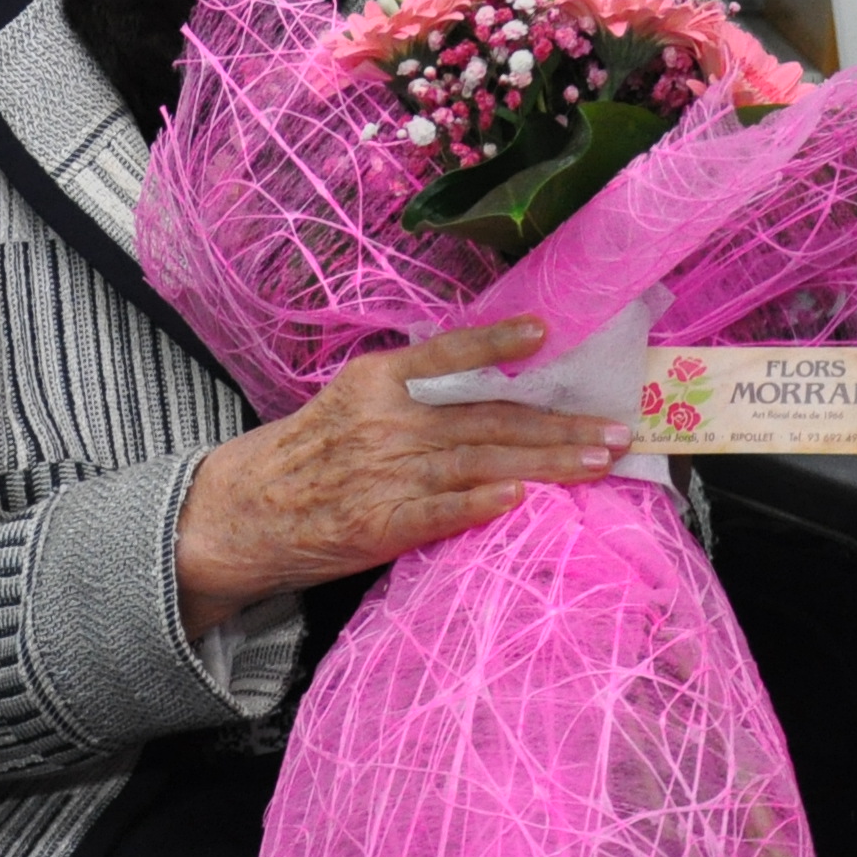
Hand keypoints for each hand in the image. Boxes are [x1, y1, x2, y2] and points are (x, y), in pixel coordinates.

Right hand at [173, 318, 627, 634]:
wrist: (241, 513)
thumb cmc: (308, 455)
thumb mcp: (352, 402)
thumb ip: (414, 391)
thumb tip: (492, 385)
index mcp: (378, 381)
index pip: (448, 355)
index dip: (498, 343)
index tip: (547, 332)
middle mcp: (386, 420)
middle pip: (487, 418)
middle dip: (559, 424)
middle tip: (615, 428)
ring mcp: (383, 473)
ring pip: (480, 461)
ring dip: (546, 462)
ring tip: (598, 462)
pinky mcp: (377, 523)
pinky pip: (438, 512)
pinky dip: (478, 503)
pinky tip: (519, 497)